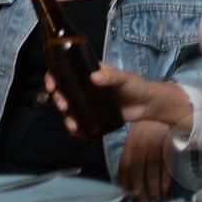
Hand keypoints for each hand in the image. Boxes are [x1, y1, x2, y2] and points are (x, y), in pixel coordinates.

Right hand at [46, 64, 191, 130]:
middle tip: (63, 105)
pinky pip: (81, 119)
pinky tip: (76, 130)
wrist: (149, 105)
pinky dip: (76, 125)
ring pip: (69, 107)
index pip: (64, 71)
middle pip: (63, 90)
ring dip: (65, 115)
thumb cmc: (136, 85)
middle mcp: (84, 86)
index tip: (51, 85)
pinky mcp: (95, 115)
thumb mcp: (123, 77)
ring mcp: (88, 101)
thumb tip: (94, 78)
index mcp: (87, 72)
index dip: (53, 77)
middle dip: (58, 99)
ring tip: (71, 123)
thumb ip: (110, 77)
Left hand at [116, 120, 172, 201]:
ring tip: (152, 199)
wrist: (159, 109)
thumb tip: (122, 169)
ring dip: (152, 187)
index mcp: (130, 144)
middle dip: (138, 188)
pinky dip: (166, 179)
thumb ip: (128, 151)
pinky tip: (164, 189)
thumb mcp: (131, 135)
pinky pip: (167, 166)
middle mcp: (141, 148)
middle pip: (138, 171)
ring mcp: (155, 149)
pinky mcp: (168, 150)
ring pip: (152, 171)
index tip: (123, 192)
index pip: (125, 165)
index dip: (123, 180)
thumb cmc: (143, 124)